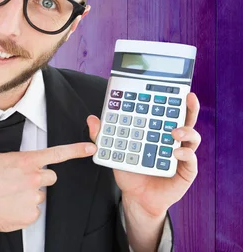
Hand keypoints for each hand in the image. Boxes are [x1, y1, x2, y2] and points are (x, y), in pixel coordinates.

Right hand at [0, 142, 96, 248]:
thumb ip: (18, 159)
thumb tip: (26, 162)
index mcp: (25, 161)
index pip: (57, 153)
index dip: (77, 150)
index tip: (91, 148)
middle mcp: (33, 178)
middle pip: (50, 177)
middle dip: (39, 179)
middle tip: (20, 183)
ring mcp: (34, 197)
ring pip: (40, 195)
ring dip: (29, 195)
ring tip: (10, 196)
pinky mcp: (32, 215)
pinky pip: (35, 210)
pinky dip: (24, 209)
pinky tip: (10, 206)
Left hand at [87, 92, 200, 217]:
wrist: (137, 197)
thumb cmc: (129, 170)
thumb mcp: (114, 151)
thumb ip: (103, 136)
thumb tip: (92, 119)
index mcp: (158, 130)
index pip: (167, 110)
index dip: (172, 98)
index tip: (172, 87)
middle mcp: (174, 139)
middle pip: (186, 119)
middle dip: (189, 106)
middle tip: (187, 97)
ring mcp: (182, 153)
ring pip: (193, 137)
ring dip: (186, 131)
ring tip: (175, 132)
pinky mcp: (186, 170)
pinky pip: (191, 159)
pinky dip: (185, 154)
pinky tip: (175, 152)